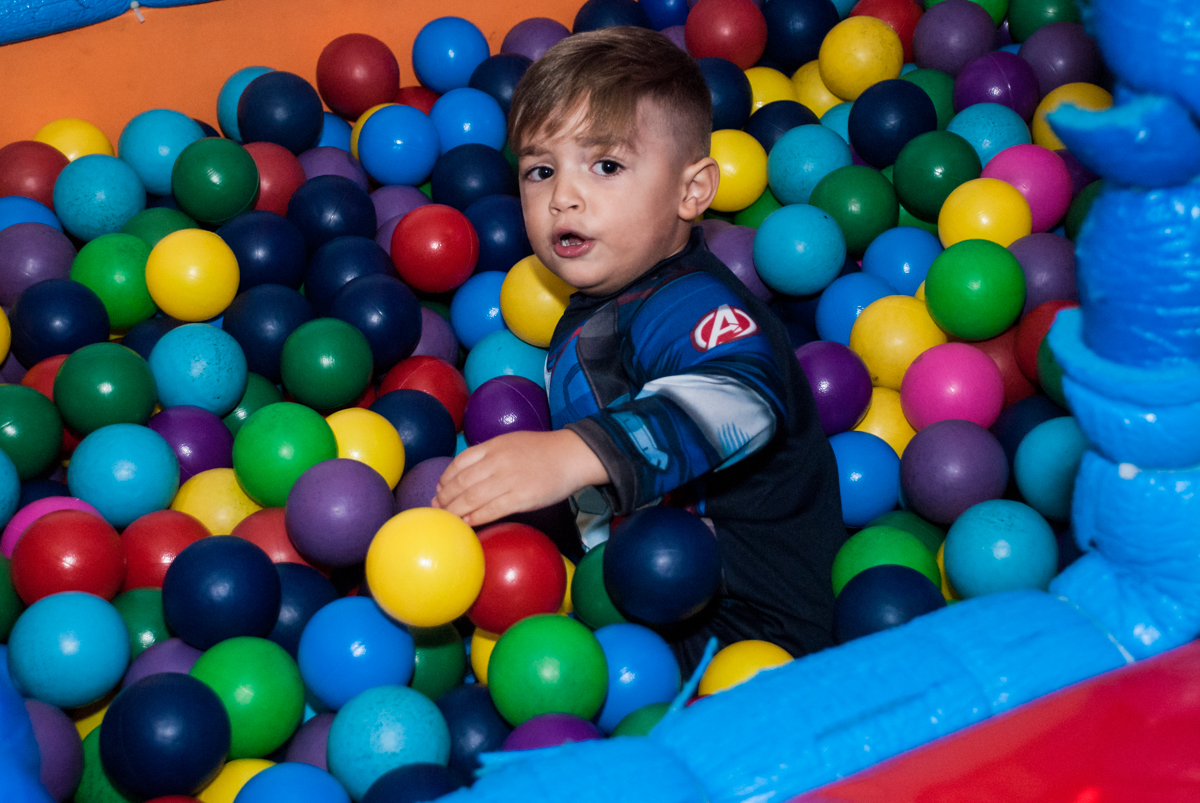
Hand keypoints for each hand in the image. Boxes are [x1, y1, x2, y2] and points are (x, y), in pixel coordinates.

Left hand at [432, 429, 608, 526]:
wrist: (571, 456)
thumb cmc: (542, 451)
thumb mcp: (511, 443)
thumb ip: (489, 454)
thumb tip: (467, 474)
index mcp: (494, 446)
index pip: (459, 463)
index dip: (445, 478)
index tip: (440, 489)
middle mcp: (498, 461)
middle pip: (462, 482)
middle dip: (445, 498)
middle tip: (438, 508)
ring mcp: (509, 479)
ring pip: (472, 498)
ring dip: (455, 511)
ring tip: (448, 518)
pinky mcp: (521, 497)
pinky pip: (491, 510)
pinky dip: (475, 518)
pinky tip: (467, 523)